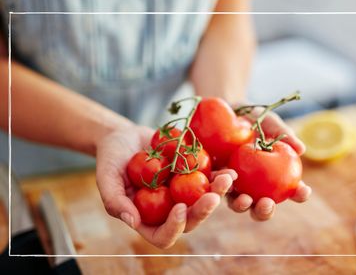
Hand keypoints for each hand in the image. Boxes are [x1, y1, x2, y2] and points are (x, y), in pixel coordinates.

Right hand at [95, 126, 233, 248]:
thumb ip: (115, 201)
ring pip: (204, 202)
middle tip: (212, 197)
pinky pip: (209, 180)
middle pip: (190, 221)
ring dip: (218, 193)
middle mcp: (168, 211)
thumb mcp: (106, 178)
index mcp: (148, 220)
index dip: (174, 227)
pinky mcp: (192, 177)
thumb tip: (133, 222)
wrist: (125, 137)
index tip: (179, 208)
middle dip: (203, 211)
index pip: (163, 236)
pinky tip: (230, 170)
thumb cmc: (111, 158)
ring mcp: (182, 195)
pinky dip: (220, 176)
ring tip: (227, 179)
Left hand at [227, 109, 311, 220]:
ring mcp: (233, 184)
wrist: (224, 110)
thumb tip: (301, 149)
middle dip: (264, 211)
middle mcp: (254, 186)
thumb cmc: (252, 117)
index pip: (290, 190)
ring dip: (242, 206)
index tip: (304, 191)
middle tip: (267, 203)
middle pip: (261, 207)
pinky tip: (226, 180)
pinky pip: (216, 186)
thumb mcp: (268, 121)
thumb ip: (283, 134)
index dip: (299, 194)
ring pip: (237, 203)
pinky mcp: (213, 178)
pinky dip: (221, 186)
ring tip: (245, 199)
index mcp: (274, 175)